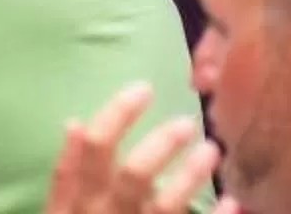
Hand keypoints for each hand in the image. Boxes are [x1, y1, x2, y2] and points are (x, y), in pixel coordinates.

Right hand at [46, 83, 235, 213]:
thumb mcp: (60, 213)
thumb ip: (67, 174)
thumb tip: (74, 122)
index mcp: (74, 206)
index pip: (93, 153)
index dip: (116, 116)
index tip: (145, 88)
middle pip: (132, 177)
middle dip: (161, 146)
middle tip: (186, 122)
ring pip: (163, 208)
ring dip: (190, 177)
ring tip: (212, 151)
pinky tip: (231, 201)